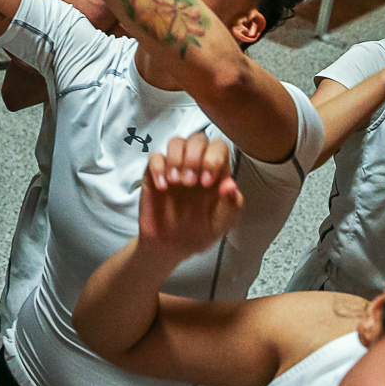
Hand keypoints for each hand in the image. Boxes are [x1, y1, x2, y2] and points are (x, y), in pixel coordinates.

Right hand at [138, 133, 241, 257]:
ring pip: (176, 141)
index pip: (219, 147)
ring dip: (176, 158)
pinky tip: (163, 188)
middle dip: (193, 157)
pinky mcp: (155, 174)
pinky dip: (158, 168)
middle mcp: (196, 164)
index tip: (207, 182)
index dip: (213, 157)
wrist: (170, 247)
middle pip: (197, 138)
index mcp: (216, 172)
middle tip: (189, 183)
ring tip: (176, 183)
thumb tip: (230, 185)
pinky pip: (154, 157)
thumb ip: (230, 206)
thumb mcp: (220, 225)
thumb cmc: (199, 233)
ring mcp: (175, 167)